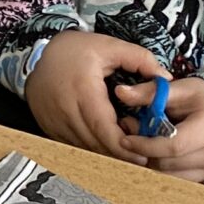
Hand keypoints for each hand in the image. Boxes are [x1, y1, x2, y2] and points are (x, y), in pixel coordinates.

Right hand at [25, 31, 169, 164]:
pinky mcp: (50, 128)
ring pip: (84, 148)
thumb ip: (141, 60)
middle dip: (119, 154)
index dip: (123, 146)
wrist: (37, 54)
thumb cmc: (75, 50)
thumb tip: (166, 79)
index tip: (141, 155)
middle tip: (139, 157)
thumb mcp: (110, 46)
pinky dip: (90, 148)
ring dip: (104, 153)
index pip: (104, 128)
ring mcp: (55, 122)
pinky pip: (73, 146)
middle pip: (95, 144)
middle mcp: (65, 109)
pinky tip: (103, 143)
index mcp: (83, 90)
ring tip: (123, 150)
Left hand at [114, 75, 203, 185]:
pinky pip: (179, 181)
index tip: (126, 139)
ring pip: (170, 177)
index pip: (173, 146)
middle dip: (144, 153)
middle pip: (168, 164)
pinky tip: (159, 155)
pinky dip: (164, 170)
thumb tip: (121, 93)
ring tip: (145, 145)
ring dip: (152, 164)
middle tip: (131, 138)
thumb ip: (150, 92)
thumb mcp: (181, 88)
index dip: (145, 145)